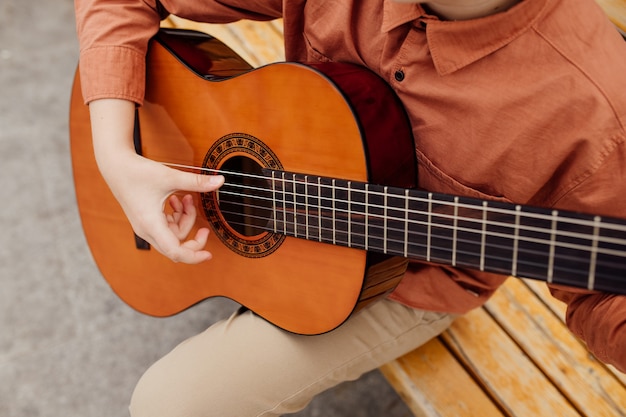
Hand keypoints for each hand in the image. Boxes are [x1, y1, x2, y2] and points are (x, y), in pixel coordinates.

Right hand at [88, 98, 223, 263]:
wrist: (115, 166)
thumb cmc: (137, 172)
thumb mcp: (170, 177)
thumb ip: (197, 182)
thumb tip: (221, 180)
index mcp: (151, 224)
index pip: (175, 251)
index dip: (194, 256)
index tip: (208, 254)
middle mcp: (147, 230)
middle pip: (176, 246)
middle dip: (193, 237)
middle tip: (205, 229)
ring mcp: (146, 226)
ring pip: (173, 234)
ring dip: (184, 219)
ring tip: (186, 199)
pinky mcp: (146, 220)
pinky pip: (167, 227)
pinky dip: (176, 216)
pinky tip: (177, 200)